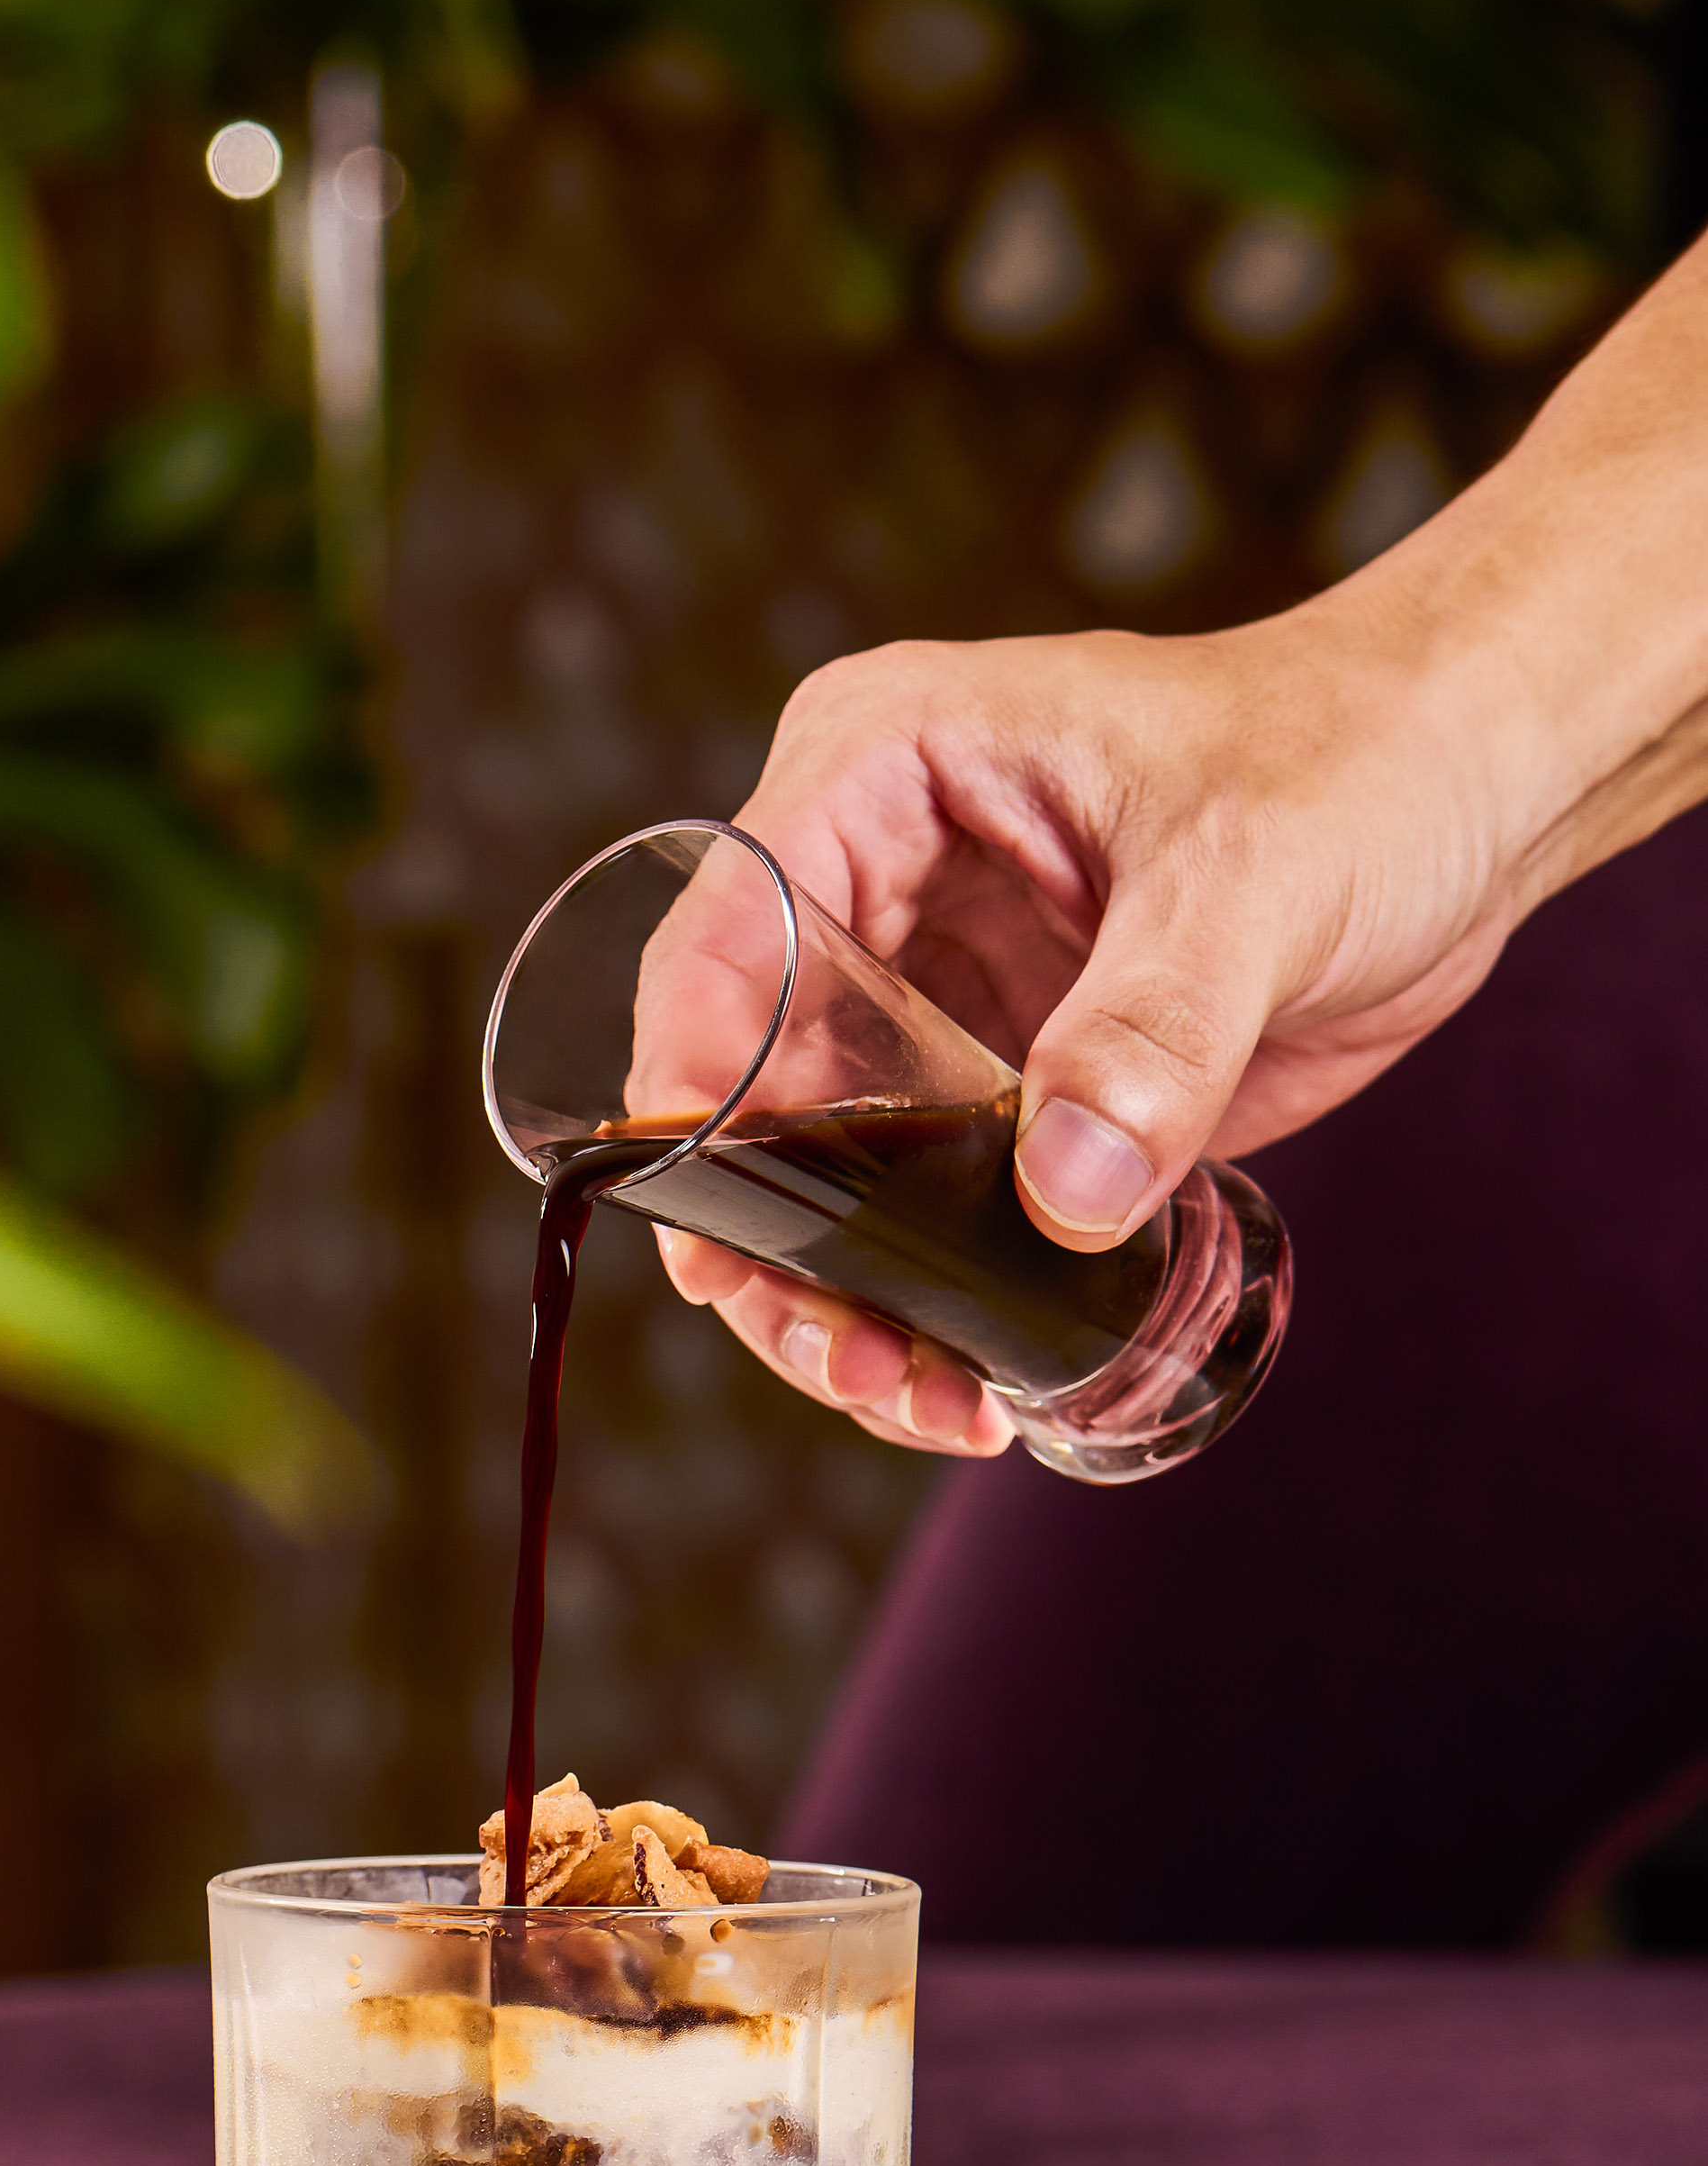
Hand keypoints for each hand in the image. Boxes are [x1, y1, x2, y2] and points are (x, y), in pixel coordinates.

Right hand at [659, 596, 1520, 1457]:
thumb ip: (1152, 1028)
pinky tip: (981, 1384)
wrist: (1469, 795)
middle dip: (774, 1249)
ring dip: (846, 1306)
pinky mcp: (996, 1089)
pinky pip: (919, 1218)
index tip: (724, 1233)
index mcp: (878, 772)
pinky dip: (932, 1307)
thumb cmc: (1357, 760)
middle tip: (857, 1366)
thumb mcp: (1251, 873)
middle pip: (744, 1093)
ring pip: (817, 1180)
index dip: (694, 1090)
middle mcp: (869, 889)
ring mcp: (926, 997)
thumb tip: (1060, 1197)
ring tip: (930, 1405)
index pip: (723, 938)